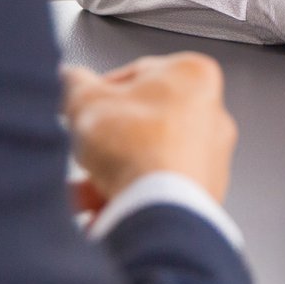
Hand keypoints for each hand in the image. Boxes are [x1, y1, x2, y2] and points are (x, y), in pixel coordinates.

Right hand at [61, 53, 238, 204]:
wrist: (160, 209)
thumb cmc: (138, 150)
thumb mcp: (86, 102)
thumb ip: (76, 84)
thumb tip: (72, 79)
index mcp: (193, 75)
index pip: (135, 74)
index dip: (99, 93)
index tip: (82, 107)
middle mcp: (212, 113)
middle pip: (141, 121)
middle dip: (106, 140)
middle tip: (84, 148)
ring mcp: (211, 156)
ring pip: (148, 157)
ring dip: (112, 172)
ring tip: (86, 189)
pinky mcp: (204, 192)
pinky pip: (159, 187)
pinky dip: (132, 194)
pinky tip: (104, 207)